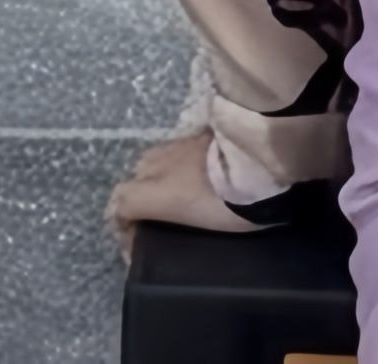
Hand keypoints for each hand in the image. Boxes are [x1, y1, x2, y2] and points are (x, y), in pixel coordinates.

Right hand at [107, 128, 258, 261]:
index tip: (138, 245)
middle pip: (132, 180)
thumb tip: (155, 234)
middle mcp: (154, 165)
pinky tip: (195, 177)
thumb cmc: (226, 203)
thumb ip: (168, 225)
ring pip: (152, 163)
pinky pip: (175, 152)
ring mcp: (175, 145)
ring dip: (157, 180)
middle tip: (158, 219)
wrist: (257, 161)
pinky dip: (177, 166)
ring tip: (178, 197)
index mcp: (150, 192)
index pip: (120, 207)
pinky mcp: (196, 133)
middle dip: (139, 199)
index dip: (124, 227)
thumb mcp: (197, 226)